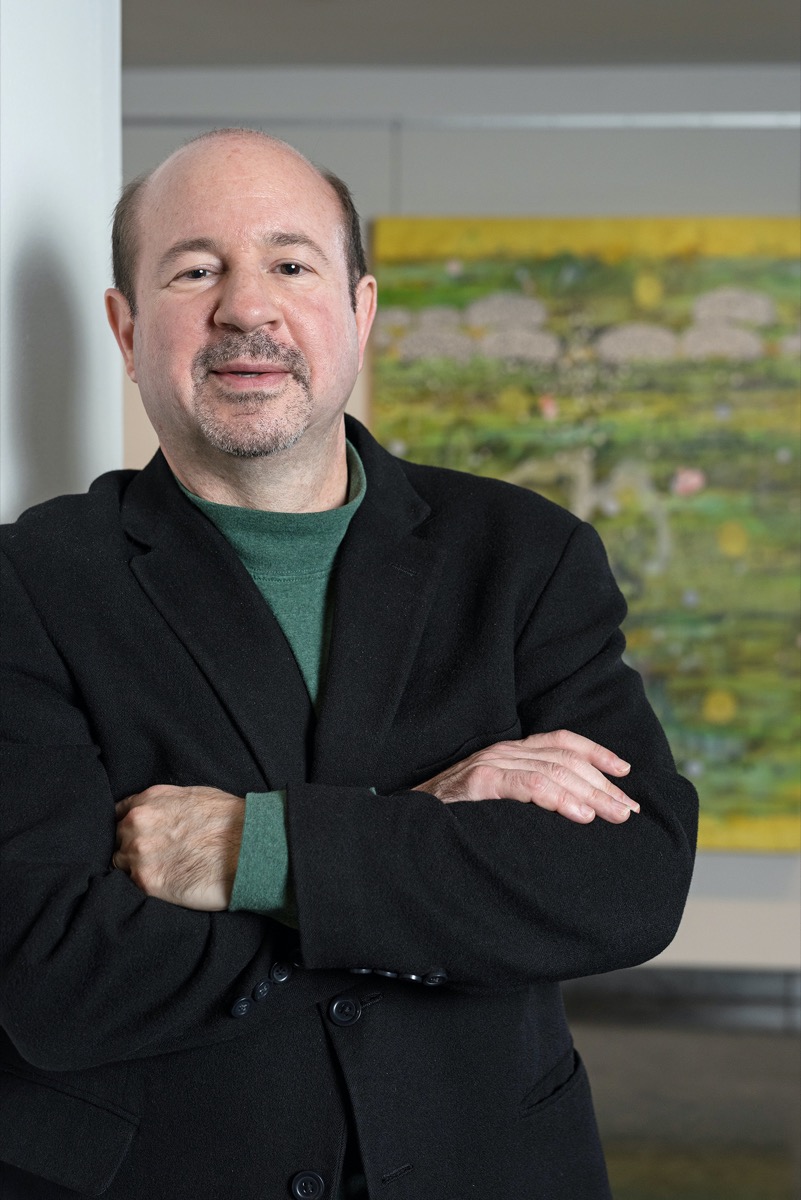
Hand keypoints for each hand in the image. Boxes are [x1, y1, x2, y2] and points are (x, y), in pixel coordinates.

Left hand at [114, 785, 244, 909]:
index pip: (119, 814)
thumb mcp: (192, 796)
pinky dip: (144, 886)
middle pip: (118, 840)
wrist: (248, 846)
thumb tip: (154, 816)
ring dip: (137, 869)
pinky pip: (131, 886)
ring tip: (163, 872)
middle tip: (157, 857)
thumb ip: (163, 805)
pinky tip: (164, 883)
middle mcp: (137, 823)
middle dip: (132, 848)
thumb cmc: (229, 820)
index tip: (139, 836)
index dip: (129, 827)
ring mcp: (139, 853)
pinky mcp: (147, 882)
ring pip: (121, 864)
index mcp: (148, 800)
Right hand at [412, 730, 637, 823]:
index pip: (562, 742)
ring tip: (613, 815)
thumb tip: (575, 813)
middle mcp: (505, 751)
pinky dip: (556, 798)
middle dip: (602, 784)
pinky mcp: (479, 781)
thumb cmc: (456, 818)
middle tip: (629, 810)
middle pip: (566, 759)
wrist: (409, 823)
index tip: (624, 771)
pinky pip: (526, 785)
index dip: (596, 753)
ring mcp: (491, 763)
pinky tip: (578, 814)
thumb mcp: (498, 801)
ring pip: (552, 771)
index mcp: (512, 752)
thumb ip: (527, 797)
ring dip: (589, 794)